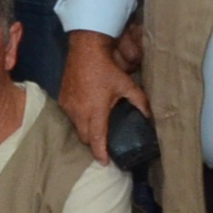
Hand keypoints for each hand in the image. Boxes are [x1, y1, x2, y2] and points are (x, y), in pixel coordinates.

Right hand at [59, 29, 145, 156]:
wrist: (85, 49)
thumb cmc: (107, 68)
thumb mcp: (127, 85)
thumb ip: (140, 102)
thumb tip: (149, 116)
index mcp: (96, 112)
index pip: (96, 140)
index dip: (100, 154)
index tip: (105, 163)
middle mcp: (79, 112)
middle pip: (85, 138)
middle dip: (94, 144)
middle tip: (104, 145)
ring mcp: (68, 106)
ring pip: (76, 128)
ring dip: (85, 131)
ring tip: (96, 129)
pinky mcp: (62, 99)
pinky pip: (70, 116)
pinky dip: (78, 120)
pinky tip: (87, 114)